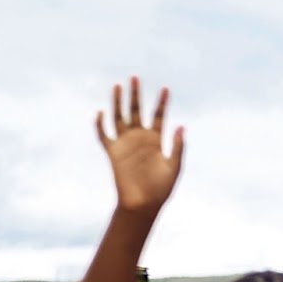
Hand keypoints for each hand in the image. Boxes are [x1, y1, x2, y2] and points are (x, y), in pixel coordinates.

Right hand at [96, 78, 184, 215]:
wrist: (144, 204)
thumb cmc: (161, 189)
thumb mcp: (174, 167)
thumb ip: (177, 147)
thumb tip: (181, 126)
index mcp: (156, 141)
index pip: (159, 116)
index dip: (162, 102)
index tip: (166, 88)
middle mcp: (140, 138)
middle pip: (136, 111)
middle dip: (136, 95)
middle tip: (135, 77)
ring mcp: (125, 143)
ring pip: (119, 117)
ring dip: (117, 102)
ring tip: (118, 85)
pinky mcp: (113, 152)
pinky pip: (104, 135)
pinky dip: (100, 124)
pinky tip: (100, 112)